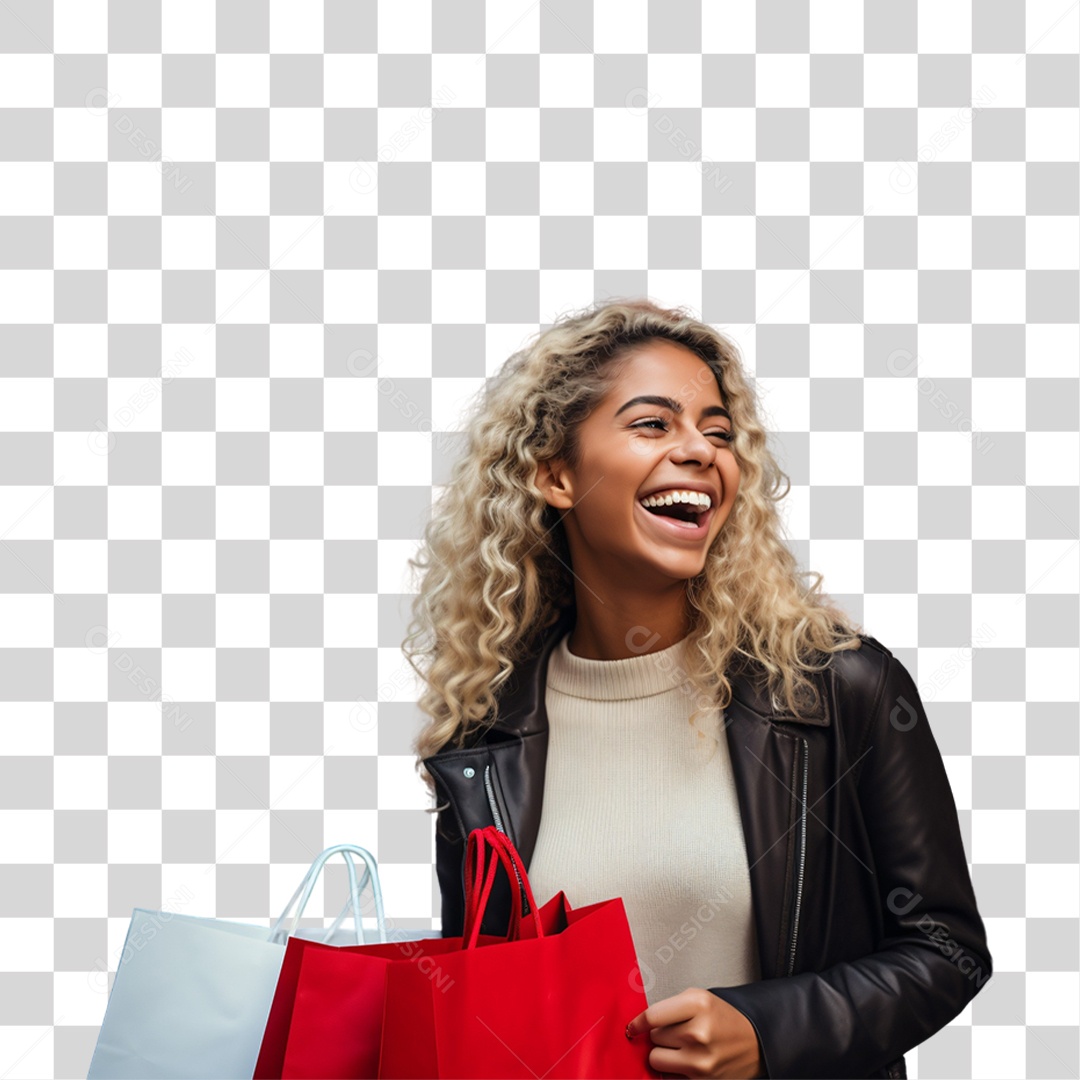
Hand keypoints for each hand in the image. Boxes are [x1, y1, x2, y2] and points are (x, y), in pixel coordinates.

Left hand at [624, 987, 764, 1078]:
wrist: (754, 1042)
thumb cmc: (724, 1019)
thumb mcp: (699, 999)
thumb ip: (670, 1007)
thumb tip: (640, 1024)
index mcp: (698, 1004)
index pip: (652, 1016)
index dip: (638, 1022)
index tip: (633, 1026)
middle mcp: (699, 1033)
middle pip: (654, 1038)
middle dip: (660, 1035)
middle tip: (676, 1033)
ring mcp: (701, 1060)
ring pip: (656, 1059)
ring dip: (663, 1054)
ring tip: (680, 1048)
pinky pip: (668, 1077)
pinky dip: (673, 1071)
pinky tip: (687, 1062)